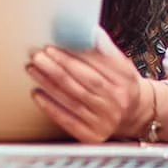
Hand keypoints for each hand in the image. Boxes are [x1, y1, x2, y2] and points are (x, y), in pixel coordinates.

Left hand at [26, 28, 146, 143]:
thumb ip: (105, 49)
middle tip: (37, 56)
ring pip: (72, 100)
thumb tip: (90, 31)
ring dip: (48, 83)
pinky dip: (51, 107)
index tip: (51, 47)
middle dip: (56, 68)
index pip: (95, 68)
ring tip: (32, 69)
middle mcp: (115, 103)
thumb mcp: (122, 64)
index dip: (71, 57)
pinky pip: (68, 121)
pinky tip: (37, 94)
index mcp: (123, 82)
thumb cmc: (123, 85)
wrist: (135, 115)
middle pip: (82, 83)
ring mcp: (104, 121)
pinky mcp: (92, 135)